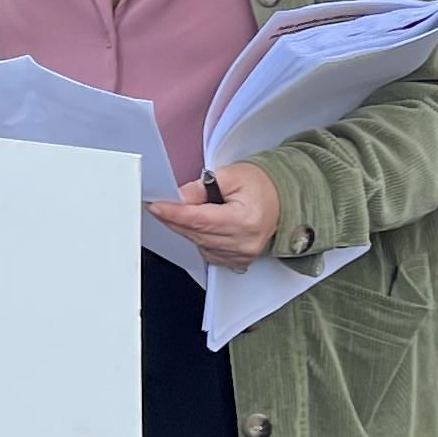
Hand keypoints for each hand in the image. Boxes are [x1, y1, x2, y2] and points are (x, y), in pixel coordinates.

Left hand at [149, 159, 281, 263]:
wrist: (281, 200)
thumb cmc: (261, 186)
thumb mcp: (233, 174)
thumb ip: (204, 185)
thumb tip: (180, 197)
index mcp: (246, 220)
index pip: (201, 220)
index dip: (175, 214)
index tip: (156, 206)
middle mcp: (244, 243)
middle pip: (197, 234)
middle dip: (174, 219)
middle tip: (159, 206)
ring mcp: (242, 255)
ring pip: (199, 244)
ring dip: (186, 229)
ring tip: (181, 212)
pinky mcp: (238, 262)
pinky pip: (207, 252)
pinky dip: (198, 239)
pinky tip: (199, 226)